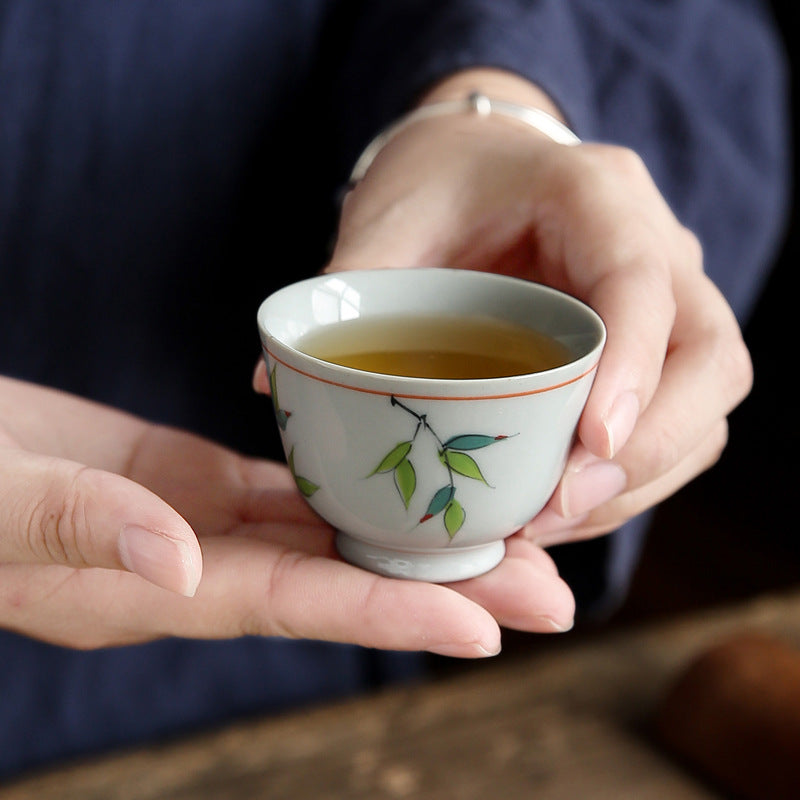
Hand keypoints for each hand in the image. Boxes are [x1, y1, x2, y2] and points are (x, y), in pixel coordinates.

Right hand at [0, 376, 573, 653]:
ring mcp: (200, 520)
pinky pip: (288, 486)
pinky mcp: (189, 477)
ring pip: (329, 532)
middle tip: (552, 590)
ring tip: (507, 534)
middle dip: (446, 585)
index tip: (488, 626)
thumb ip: (78, 526)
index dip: (394, 616)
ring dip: (413, 537)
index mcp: (160, 586)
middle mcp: (200, 564)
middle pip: (343, 577)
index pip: (302, 605)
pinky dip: (347, 484)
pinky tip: (401, 475)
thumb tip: (175, 557)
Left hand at [324, 69, 752, 547]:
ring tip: (546, 527)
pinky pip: (675, 425)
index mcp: (595, 194)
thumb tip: (271, 390)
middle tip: (555, 510)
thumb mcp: (387, 216)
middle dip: (648, 449)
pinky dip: (629, 480)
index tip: (591, 446)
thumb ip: (346, 290)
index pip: (643, 282)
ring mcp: (669, 300)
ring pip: (703, 406)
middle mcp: (656, 245)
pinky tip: (559, 509)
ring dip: (638, 481)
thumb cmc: (438, 181)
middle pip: (710, 359)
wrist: (482, 167)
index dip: (633, 367)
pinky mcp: (655, 348)